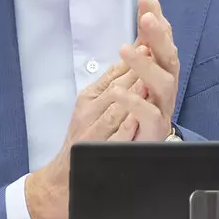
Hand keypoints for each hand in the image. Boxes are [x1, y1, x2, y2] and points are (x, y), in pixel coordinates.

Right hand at [24, 60, 141, 218]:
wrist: (66, 173)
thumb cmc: (84, 135)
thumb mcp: (93, 103)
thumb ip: (112, 82)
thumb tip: (132, 55)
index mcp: (90, 97)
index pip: (114, 74)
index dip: (133, 59)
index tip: (149, 45)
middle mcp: (89, 111)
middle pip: (115, 88)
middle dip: (134, 73)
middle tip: (152, 58)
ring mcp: (93, 132)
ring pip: (114, 110)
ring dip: (131, 97)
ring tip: (146, 85)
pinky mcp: (96, 151)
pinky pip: (114, 138)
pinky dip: (125, 127)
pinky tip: (137, 118)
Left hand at [113, 0, 180, 142]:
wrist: (119, 155)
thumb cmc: (127, 116)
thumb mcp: (128, 79)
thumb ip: (138, 54)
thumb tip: (144, 21)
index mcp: (159, 74)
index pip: (161, 43)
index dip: (156, 21)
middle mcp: (165, 90)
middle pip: (169, 59)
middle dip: (159, 37)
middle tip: (146, 18)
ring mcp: (162, 110)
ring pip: (162, 84)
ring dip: (145, 65)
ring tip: (125, 49)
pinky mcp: (153, 131)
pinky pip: (148, 115)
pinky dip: (135, 102)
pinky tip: (119, 92)